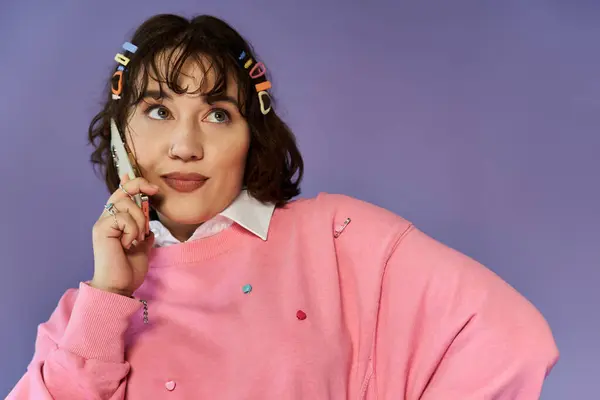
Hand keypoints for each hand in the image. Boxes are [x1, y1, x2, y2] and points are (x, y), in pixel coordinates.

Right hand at [90, 175, 158, 296]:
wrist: (119, 287)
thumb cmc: (127, 271)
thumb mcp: (141, 249)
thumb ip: (143, 236)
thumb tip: (151, 229)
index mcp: (115, 222)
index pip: (121, 195)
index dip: (133, 184)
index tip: (151, 186)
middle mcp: (106, 220)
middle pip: (122, 192)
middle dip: (139, 188)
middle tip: (154, 195)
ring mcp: (103, 223)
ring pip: (126, 204)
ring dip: (139, 220)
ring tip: (138, 238)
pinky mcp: (102, 229)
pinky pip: (124, 218)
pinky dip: (133, 231)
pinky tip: (128, 244)